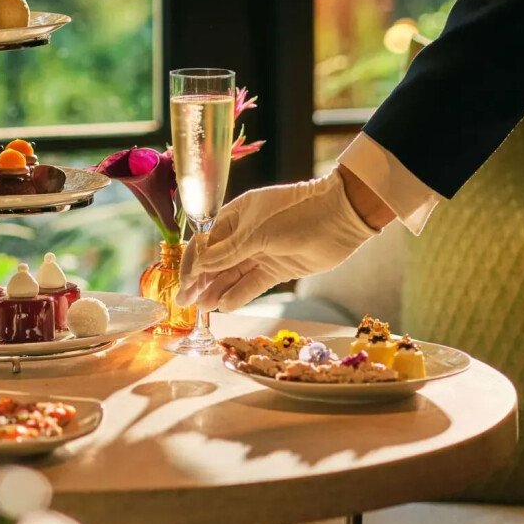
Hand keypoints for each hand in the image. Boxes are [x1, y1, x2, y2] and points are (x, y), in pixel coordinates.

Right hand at [177, 167, 391, 312]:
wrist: (339, 218)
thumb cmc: (294, 215)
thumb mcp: (256, 233)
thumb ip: (227, 253)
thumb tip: (199, 267)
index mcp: (237, 214)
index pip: (206, 241)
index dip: (193, 261)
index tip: (184, 282)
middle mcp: (246, 233)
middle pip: (218, 260)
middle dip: (201, 280)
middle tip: (185, 302)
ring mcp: (262, 251)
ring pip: (234, 274)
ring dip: (217, 290)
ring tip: (203, 309)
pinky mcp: (277, 268)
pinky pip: (253, 283)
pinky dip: (240, 294)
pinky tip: (225, 306)